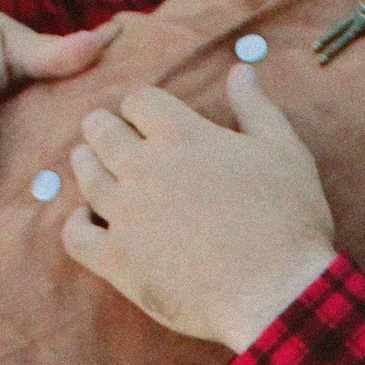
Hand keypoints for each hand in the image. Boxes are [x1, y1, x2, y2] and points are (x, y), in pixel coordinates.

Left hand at [62, 62, 337, 351]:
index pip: (137, 100)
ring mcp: (126, 213)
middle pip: (100, 131)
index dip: (139, 106)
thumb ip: (256, 108)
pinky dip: (76, 222)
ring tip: (92, 167)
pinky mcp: (117, 259)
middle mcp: (144, 166)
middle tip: (105, 135)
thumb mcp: (285, 152)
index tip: (144, 118)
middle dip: (102, 128)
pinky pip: (74, 233)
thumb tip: (241, 70)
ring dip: (86, 166)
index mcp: (182, 134)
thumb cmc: (289, 222)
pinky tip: (89, 221)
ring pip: (85, 176)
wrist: (278, 295)